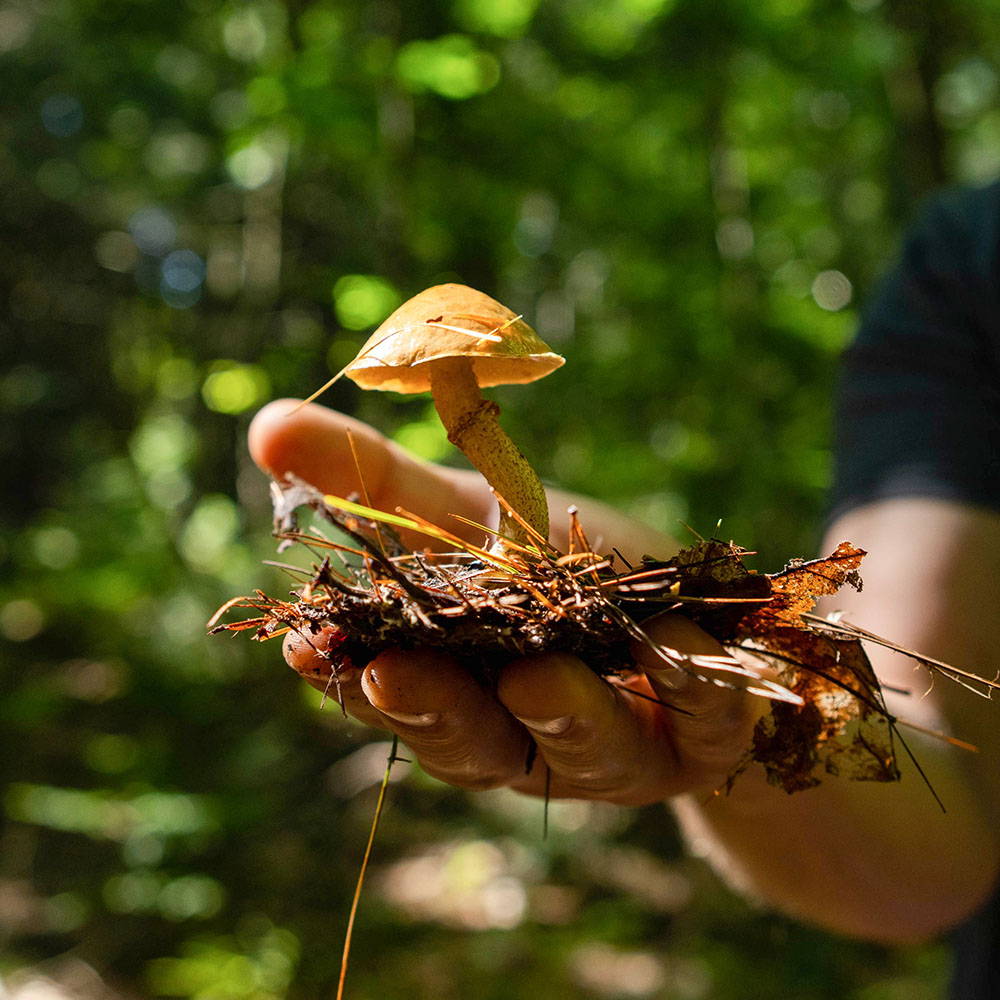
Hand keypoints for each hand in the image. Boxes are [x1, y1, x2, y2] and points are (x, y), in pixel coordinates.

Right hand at [249, 400, 764, 804]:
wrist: (694, 610)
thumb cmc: (561, 562)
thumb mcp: (475, 516)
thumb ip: (381, 487)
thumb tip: (263, 426)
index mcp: (465, 691)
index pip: (395, 695)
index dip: (347, 676)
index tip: (301, 645)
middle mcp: (529, 734)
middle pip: (473, 741)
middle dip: (433, 710)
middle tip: (392, 674)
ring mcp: (619, 745)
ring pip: (578, 747)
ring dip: (558, 714)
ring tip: (535, 679)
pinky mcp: (706, 735)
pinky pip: (701, 719)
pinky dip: (689, 683)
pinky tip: (680, 643)